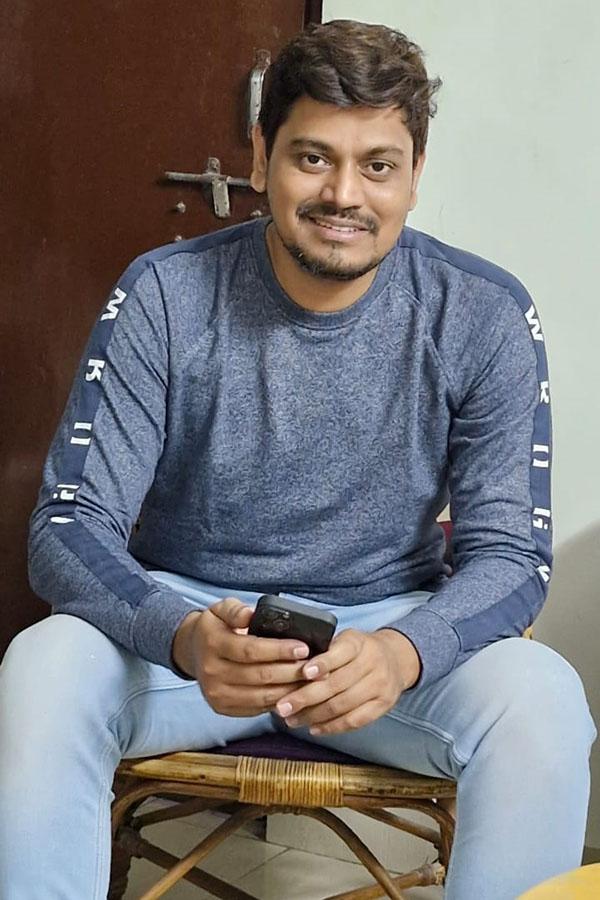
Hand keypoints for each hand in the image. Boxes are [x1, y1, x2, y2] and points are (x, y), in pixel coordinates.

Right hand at [172, 597, 310, 716]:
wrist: (193, 651)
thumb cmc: (215, 627)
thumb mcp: (221, 609)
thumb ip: (236, 610)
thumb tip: (251, 615)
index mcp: (212, 643)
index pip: (251, 650)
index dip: (279, 650)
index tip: (304, 648)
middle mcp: (211, 671)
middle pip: (260, 676)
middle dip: (292, 672)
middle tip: (316, 667)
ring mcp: (216, 694)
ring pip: (261, 696)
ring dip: (290, 690)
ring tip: (311, 680)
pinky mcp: (222, 708)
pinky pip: (256, 708)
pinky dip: (278, 702)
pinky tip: (295, 692)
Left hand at [275, 628, 420, 734]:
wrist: (395, 659)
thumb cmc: (359, 651)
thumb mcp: (344, 641)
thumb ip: (324, 652)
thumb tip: (292, 668)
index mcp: (358, 642)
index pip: (341, 652)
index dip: (322, 663)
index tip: (304, 673)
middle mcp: (372, 662)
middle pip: (337, 684)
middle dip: (306, 697)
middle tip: (283, 706)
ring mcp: (380, 685)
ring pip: (343, 705)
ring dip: (314, 715)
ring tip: (292, 720)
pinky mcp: (383, 705)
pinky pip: (354, 720)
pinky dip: (332, 726)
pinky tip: (314, 728)